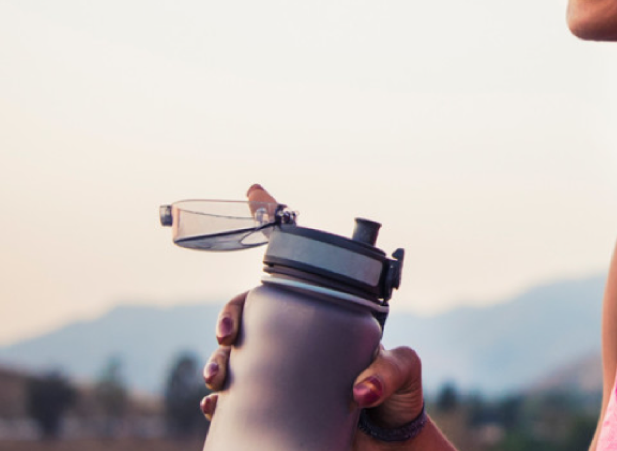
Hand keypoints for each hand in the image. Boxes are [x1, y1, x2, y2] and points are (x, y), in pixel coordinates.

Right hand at [200, 184, 428, 448]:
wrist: (389, 445)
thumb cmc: (399, 397)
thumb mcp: (402, 372)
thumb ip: (388, 372)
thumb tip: (361, 390)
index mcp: (326, 316)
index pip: (300, 265)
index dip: (273, 224)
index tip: (254, 191)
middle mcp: (299, 337)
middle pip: (251, 310)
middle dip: (230, 314)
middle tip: (228, 336)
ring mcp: (283, 369)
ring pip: (235, 353)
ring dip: (217, 359)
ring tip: (218, 377)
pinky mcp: (274, 403)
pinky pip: (237, 397)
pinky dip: (220, 401)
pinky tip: (214, 405)